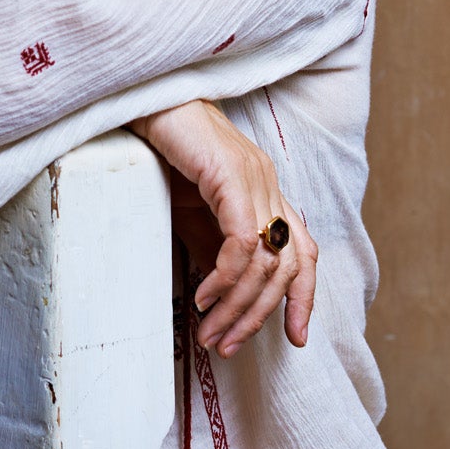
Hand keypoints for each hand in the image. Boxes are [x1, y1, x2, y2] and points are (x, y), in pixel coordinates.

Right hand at [131, 99, 316, 354]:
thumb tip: (220, 291)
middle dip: (260, 316)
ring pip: (266, 261)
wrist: (145, 102)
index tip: (294, 338)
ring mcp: (255, 178)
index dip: (304, 297)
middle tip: (228, 346)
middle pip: (288, 266)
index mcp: (266, 191)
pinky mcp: (231, 176)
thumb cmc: (164, 148)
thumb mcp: (190, 209)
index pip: (304, 251)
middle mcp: (269, 184)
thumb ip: (210, 243)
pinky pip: (241, 242)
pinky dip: (225, 277)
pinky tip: (204, 295)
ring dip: (239, 307)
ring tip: (211, 332)